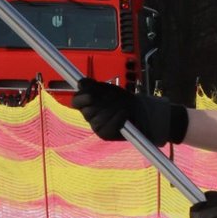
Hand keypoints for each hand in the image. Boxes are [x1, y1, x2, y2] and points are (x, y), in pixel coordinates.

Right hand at [72, 78, 187, 145]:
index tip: (91, 94)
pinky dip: (117, 119)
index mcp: (87, 103)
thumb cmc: (123, 99)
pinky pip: (107, 126)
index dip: (82, 97)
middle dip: (102, 102)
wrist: (141, 112)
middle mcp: (89, 116)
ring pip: (97, 118)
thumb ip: (94, 86)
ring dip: (112, 110)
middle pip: (87, 109)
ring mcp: (96, 126)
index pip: (76, 101)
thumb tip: (81, 83)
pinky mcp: (104, 134)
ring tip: (122, 106)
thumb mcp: (109, 89)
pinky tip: (124, 114)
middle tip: (114, 98)